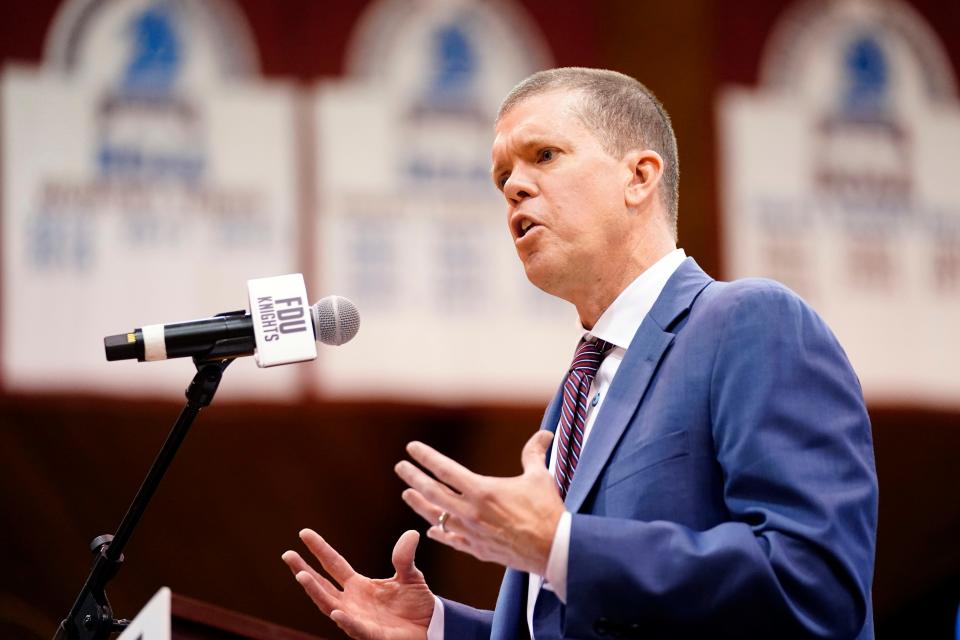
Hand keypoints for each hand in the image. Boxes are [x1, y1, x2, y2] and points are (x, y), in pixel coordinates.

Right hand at [282, 528, 434, 639]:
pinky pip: (356, 628)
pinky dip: (345, 621)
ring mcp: (358, 618)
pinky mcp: (372, 635)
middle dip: (304, 571)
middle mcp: (352, 601)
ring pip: (331, 606)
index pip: (333, 564)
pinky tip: (336, 612)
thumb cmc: (416, 602)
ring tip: (302, 576)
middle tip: (287, 555)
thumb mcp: (410, 575)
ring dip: (316, 592)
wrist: (431, 627)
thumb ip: (404, 557)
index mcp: (358, 585)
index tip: (304, 533)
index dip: (319, 549)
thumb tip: (411, 533)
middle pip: (322, 585)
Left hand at [395, 430, 563, 574]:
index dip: (426, 457)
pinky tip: (431, 530)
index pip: (445, 470)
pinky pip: (451, 540)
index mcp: (482, 491)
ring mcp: (472, 533)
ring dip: (420, 505)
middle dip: (413, 478)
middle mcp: (471, 512)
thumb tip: (544, 433)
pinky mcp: (478, 550)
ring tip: (407, 495)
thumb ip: (534, 454)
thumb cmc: (547, 511)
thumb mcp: (539, 477)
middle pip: (433, 493)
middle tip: (400, 468)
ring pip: (437, 518)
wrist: (554, 551)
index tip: (411, 448)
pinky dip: (439, 534)